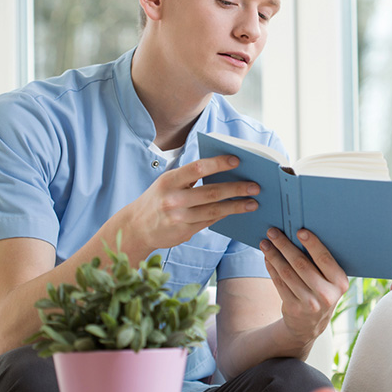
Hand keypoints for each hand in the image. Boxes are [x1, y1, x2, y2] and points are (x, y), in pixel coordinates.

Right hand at [114, 155, 259, 255]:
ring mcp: (179, 217)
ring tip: (253, 202)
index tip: (237, 160)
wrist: (136, 228)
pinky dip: (226, 215)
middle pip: (211, 192)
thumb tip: (223, 168)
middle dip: (236, 189)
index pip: (197, 168)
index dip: (218, 163)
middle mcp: (173, 199)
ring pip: (214, 210)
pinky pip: (210, 221)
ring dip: (236, 206)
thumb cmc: (158, 199)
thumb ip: (190, 177)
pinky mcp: (185, 231)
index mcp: (169, 180)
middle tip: (255, 186)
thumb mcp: (167, 183)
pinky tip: (238, 211)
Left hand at [259, 228, 348, 344]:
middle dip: (285, 245)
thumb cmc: (321, 292)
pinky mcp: (294, 309)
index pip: (324, 259)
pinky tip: (267, 258)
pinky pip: (279, 283)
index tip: (299, 230)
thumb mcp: (330, 281)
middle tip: (273, 232)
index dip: (312, 244)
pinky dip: (271, 268)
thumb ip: (322, 264)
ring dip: (274, 256)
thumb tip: (299, 234)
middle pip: (301, 264)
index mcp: (340, 282)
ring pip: (287, 273)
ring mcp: (310, 304)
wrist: (311, 324)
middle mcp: (327, 294)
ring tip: (265, 244)